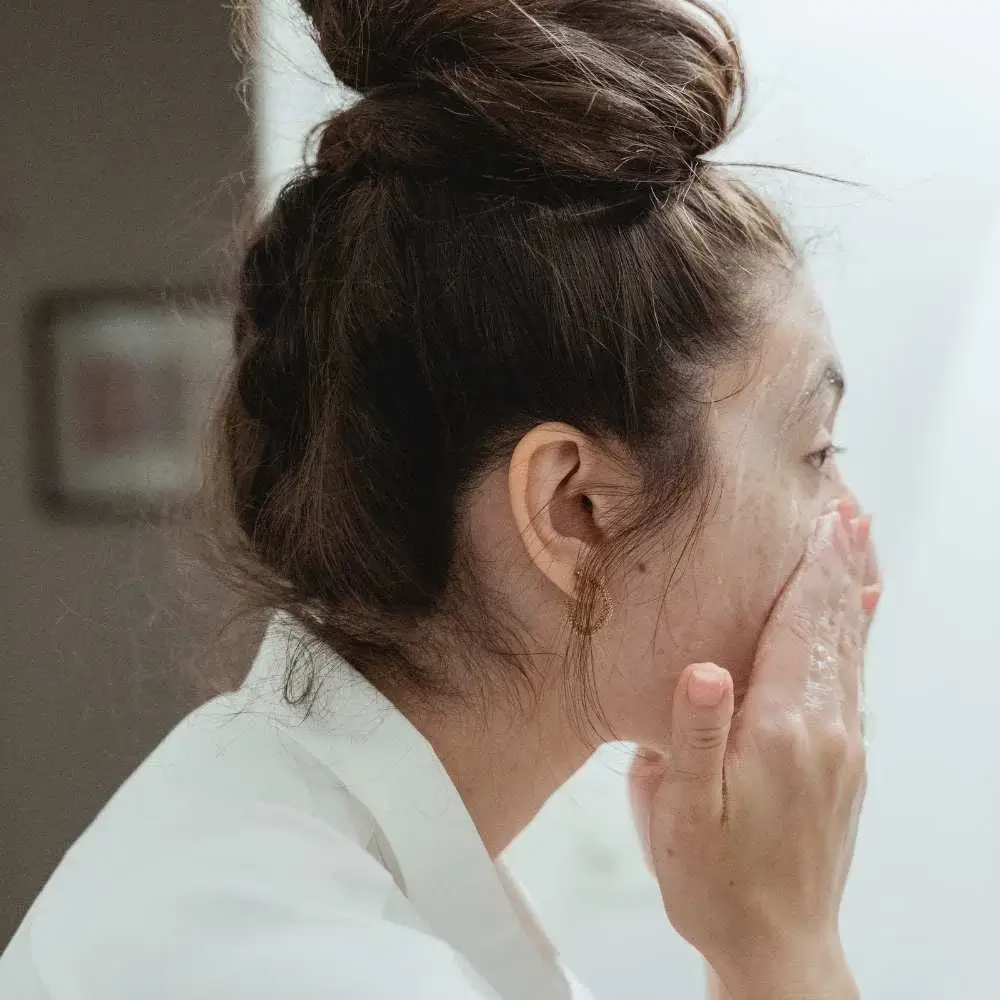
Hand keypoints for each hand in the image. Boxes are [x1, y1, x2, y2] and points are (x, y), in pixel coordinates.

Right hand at [630, 500, 877, 999]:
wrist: (776, 946)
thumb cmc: (716, 882)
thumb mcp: (680, 814)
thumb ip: (693, 735)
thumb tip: (702, 668)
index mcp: (780, 731)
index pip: (800, 628)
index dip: (811, 569)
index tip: (825, 518)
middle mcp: (824, 731)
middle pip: (835, 627)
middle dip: (840, 563)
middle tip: (850, 510)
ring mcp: (842, 748)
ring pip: (851, 650)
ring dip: (852, 591)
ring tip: (858, 545)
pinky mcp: (845, 766)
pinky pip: (854, 681)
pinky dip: (856, 636)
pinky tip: (856, 619)